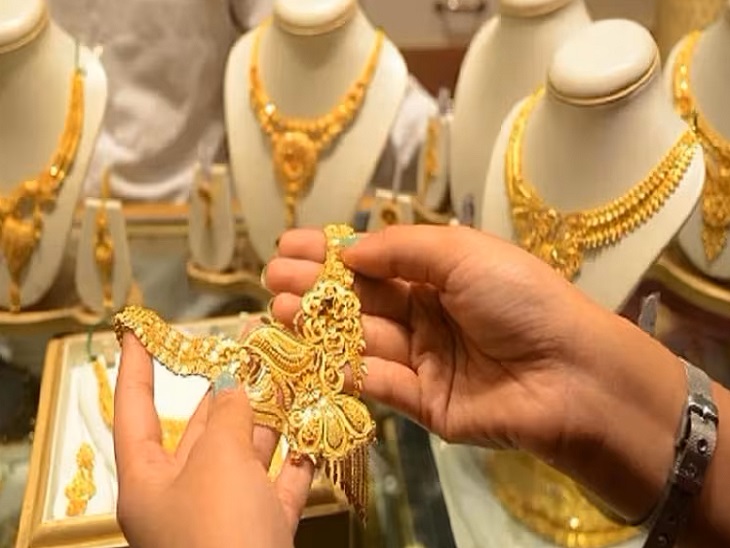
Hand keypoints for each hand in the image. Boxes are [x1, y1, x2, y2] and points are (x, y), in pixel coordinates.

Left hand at [114, 333, 312, 547]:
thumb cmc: (219, 532)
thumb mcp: (218, 461)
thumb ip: (229, 415)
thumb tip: (234, 383)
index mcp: (149, 481)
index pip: (135, 411)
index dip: (137, 368)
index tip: (139, 331)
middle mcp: (184, 497)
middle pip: (204, 428)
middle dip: (229, 385)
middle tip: (252, 342)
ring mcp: (227, 516)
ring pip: (248, 454)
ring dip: (271, 416)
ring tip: (291, 372)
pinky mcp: (264, 533)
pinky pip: (279, 486)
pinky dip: (297, 460)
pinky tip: (315, 429)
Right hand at [265, 225, 603, 460]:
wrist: (569, 374)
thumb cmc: (520, 299)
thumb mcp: (463, 253)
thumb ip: (402, 249)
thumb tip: (350, 247)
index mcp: (441, 275)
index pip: (375, 262)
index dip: (332, 253)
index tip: (289, 245)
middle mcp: (428, 314)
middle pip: (361, 300)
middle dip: (317, 287)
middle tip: (274, 278)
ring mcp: (425, 359)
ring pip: (362, 340)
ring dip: (321, 325)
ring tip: (283, 308)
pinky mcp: (424, 402)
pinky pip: (379, 382)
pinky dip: (347, 368)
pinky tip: (314, 350)